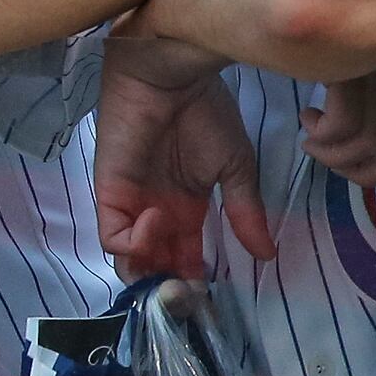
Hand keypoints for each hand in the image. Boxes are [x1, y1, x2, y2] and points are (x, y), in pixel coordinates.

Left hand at [93, 35, 274, 278]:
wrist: (173, 76)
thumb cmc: (206, 113)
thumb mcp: (236, 168)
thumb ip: (245, 213)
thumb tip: (266, 255)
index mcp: (185, 209)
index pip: (184, 258)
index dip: (193, 281)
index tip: (209, 300)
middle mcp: (155, 212)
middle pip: (154, 266)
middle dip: (169, 288)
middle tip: (188, 295)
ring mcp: (130, 205)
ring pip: (129, 259)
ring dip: (150, 271)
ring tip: (172, 263)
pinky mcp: (108, 193)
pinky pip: (113, 236)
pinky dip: (136, 242)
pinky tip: (158, 221)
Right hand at [301, 60, 375, 206]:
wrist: (299, 5)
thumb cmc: (330, 50)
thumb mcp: (360, 79)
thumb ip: (374, 109)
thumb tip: (367, 154)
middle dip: (361, 172)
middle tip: (331, 163)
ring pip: (369, 142)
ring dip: (332, 155)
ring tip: (311, 142)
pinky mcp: (353, 70)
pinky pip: (342, 125)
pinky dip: (321, 134)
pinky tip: (308, 117)